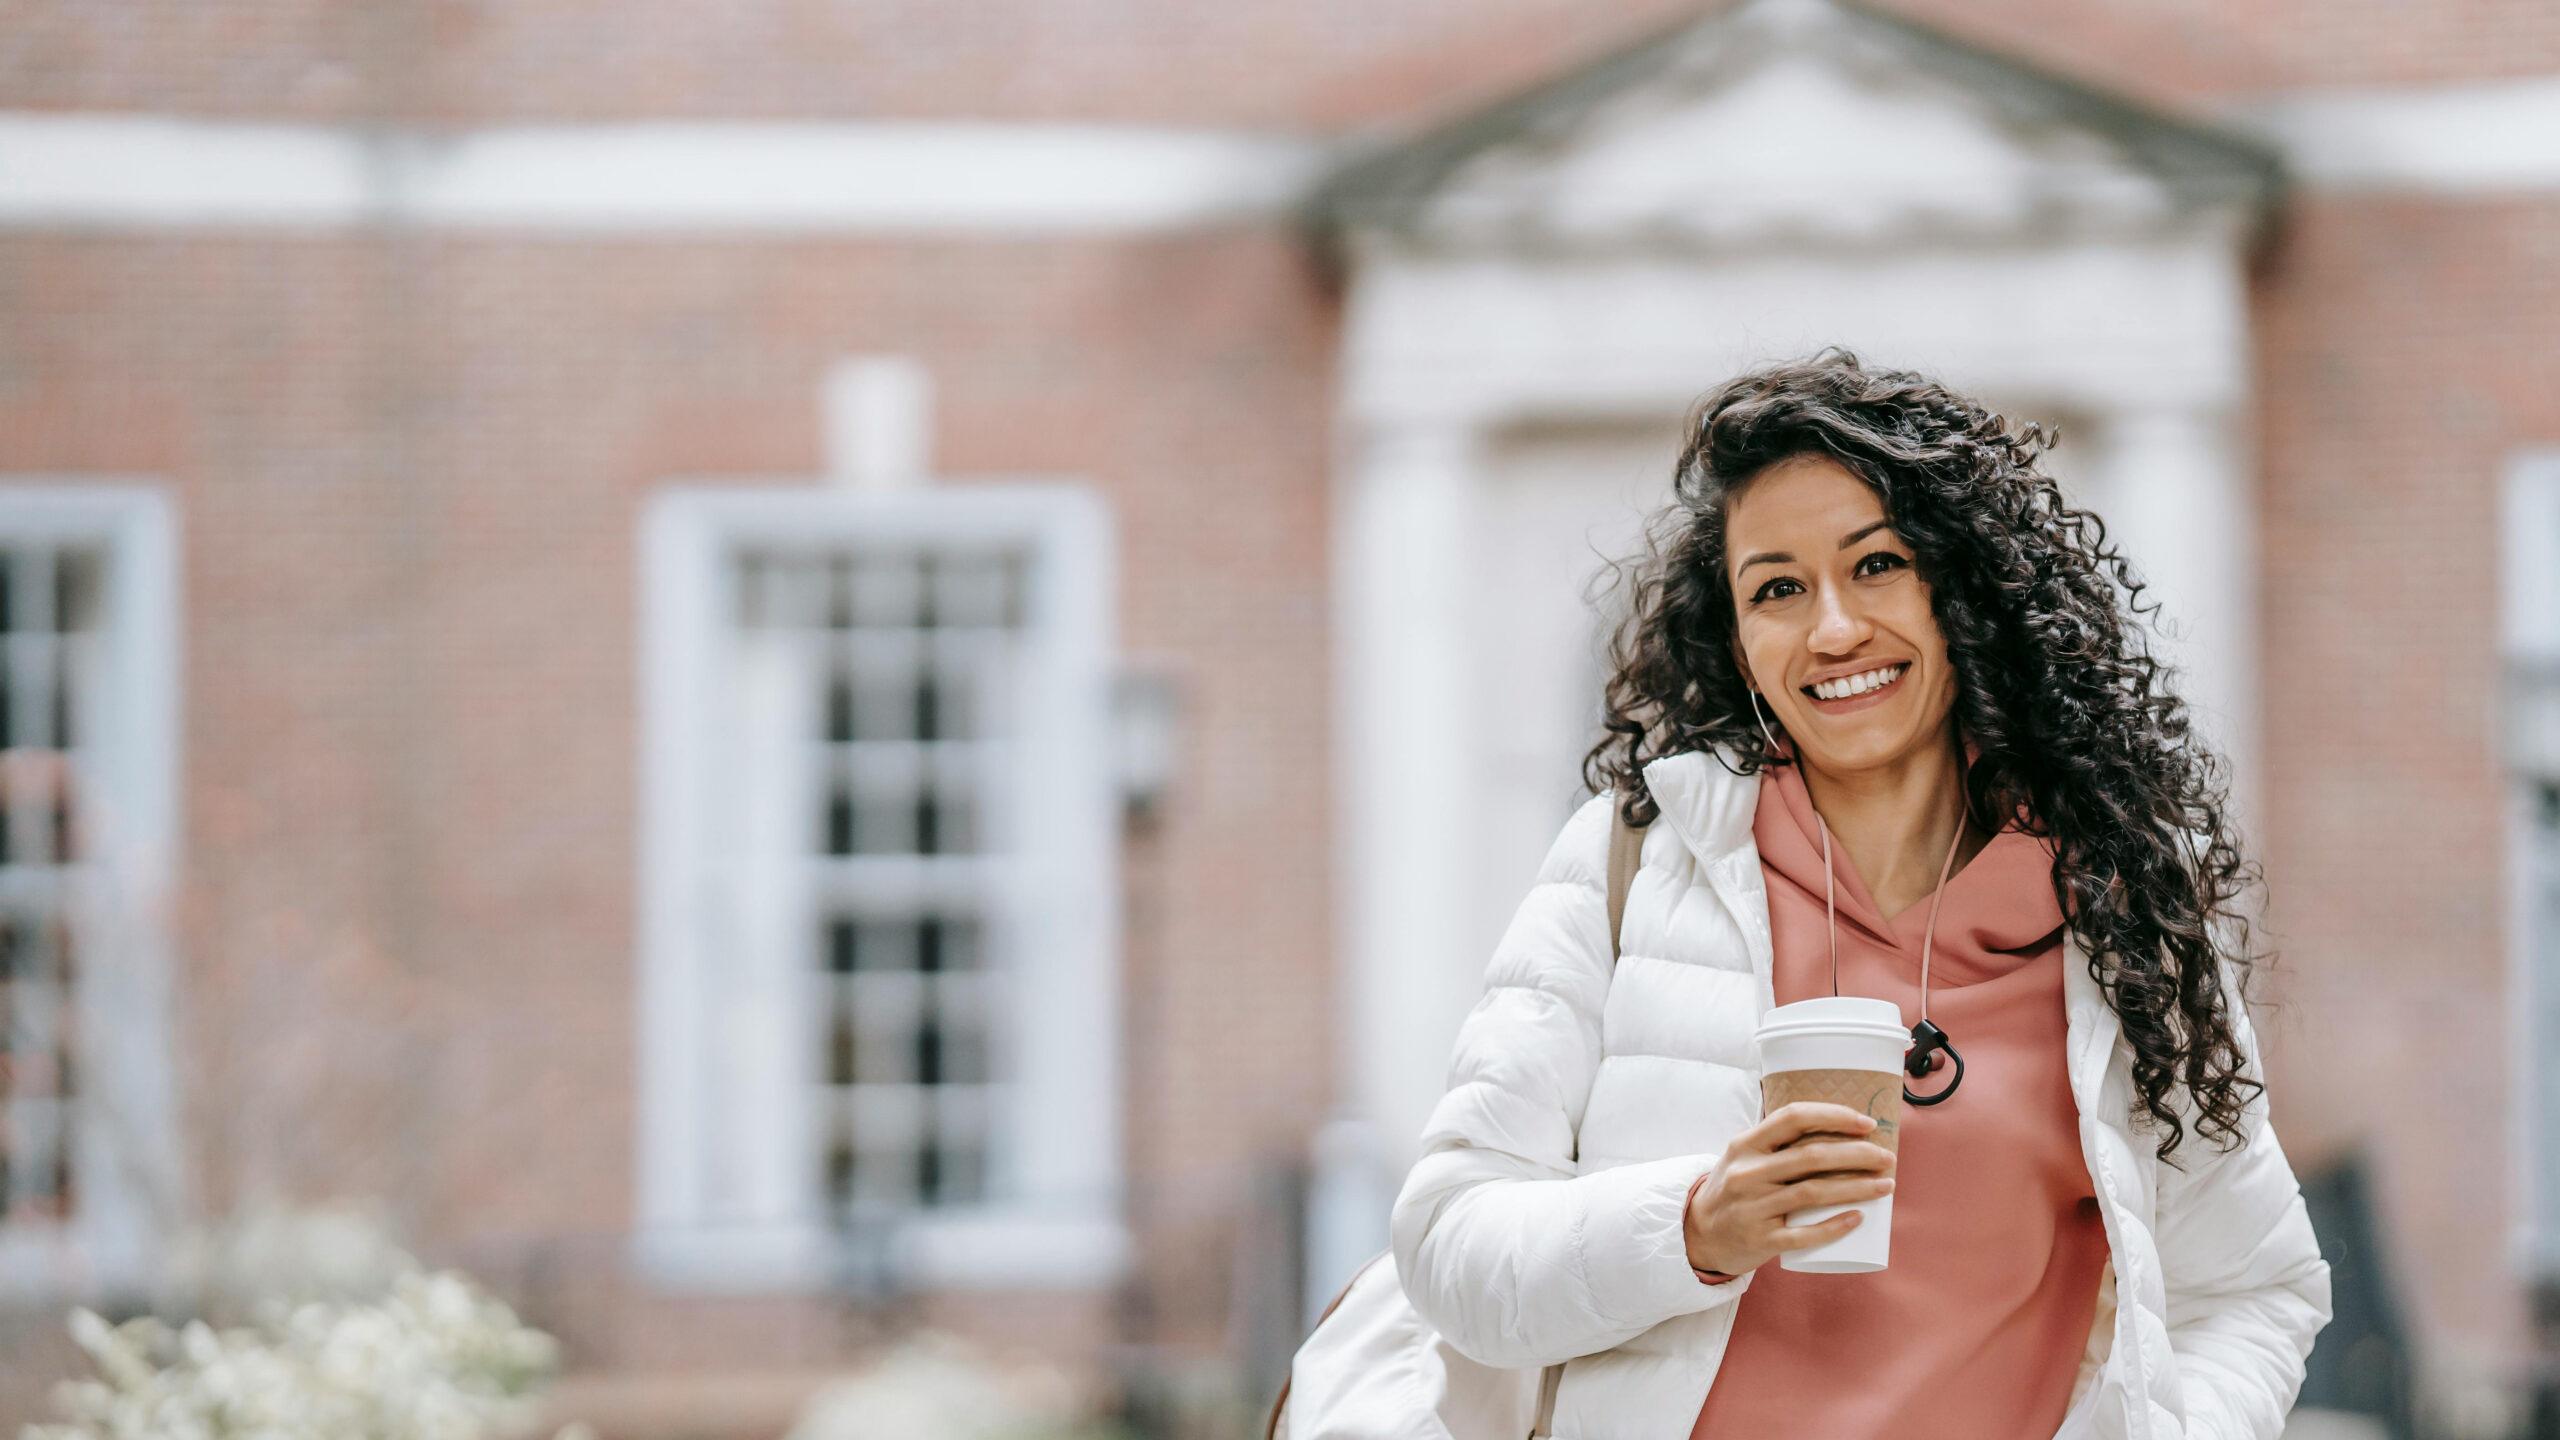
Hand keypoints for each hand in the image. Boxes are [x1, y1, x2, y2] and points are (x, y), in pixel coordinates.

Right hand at [1683, 1101, 1897, 1276]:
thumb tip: (1838, 1129)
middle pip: (1812, 1156)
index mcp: (1745, 1145)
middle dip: (1857, 1154)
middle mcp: (1748, 1173)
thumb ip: (1777, 1142)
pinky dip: (1834, 1226)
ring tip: (1886, 1185)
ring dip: (1857, 1187)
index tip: (1866, 1124)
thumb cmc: (1734, 1190)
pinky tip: (1859, 1217)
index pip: (1793, 1118)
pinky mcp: (1761, 1239)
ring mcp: (1754, 1207)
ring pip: (1814, 1192)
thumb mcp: (1743, 1157)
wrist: (1698, 1234)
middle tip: (1886, 1158)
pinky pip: (1804, 1234)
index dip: (1833, 1116)